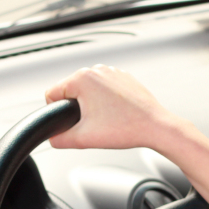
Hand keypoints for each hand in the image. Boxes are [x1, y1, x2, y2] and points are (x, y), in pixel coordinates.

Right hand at [44, 64, 198, 152]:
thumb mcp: (84, 139)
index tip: (73, 124)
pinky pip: (104, 89)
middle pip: (70, 91)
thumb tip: (52, 138)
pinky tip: (116, 114)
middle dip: (76, 109)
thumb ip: (60, 139)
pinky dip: (106, 101)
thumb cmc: (126, 129)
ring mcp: (112, 72)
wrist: (156, 127)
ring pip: (88, 90)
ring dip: (91, 105)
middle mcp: (96, 70)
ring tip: (106, 120)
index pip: (52, 94)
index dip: (56, 113)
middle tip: (94, 125)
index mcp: (82, 78)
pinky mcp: (124, 78)